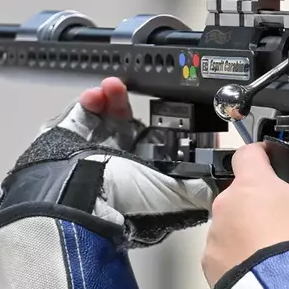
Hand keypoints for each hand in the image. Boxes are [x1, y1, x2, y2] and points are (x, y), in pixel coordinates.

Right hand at [9, 76, 210, 245]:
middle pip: (133, 125)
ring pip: (109, 115)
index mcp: (145, 180)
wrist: (78, 198)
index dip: (166, 126)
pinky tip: (96, 95)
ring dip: (114, 97)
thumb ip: (197, 185)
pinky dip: (91, 100)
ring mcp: (95, 151)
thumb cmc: (124, 201)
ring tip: (112, 87)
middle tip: (139, 92)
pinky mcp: (72, 139)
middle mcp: (121, 166)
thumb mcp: (174, 193)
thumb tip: (216, 180)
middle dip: (137, 107)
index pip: (159, 147)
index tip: (171, 108)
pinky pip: (84, 112)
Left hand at [202, 142, 288, 285]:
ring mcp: (216, 236)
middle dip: (261, 202)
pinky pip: (223, 255)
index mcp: (253, 184)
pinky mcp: (211, 265)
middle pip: (241, 193)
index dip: (262, 153)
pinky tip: (261, 268)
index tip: (271, 158)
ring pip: (231, 225)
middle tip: (284, 218)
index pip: (249, 153)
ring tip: (274, 249)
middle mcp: (227, 206)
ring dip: (247, 231)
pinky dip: (239, 258)